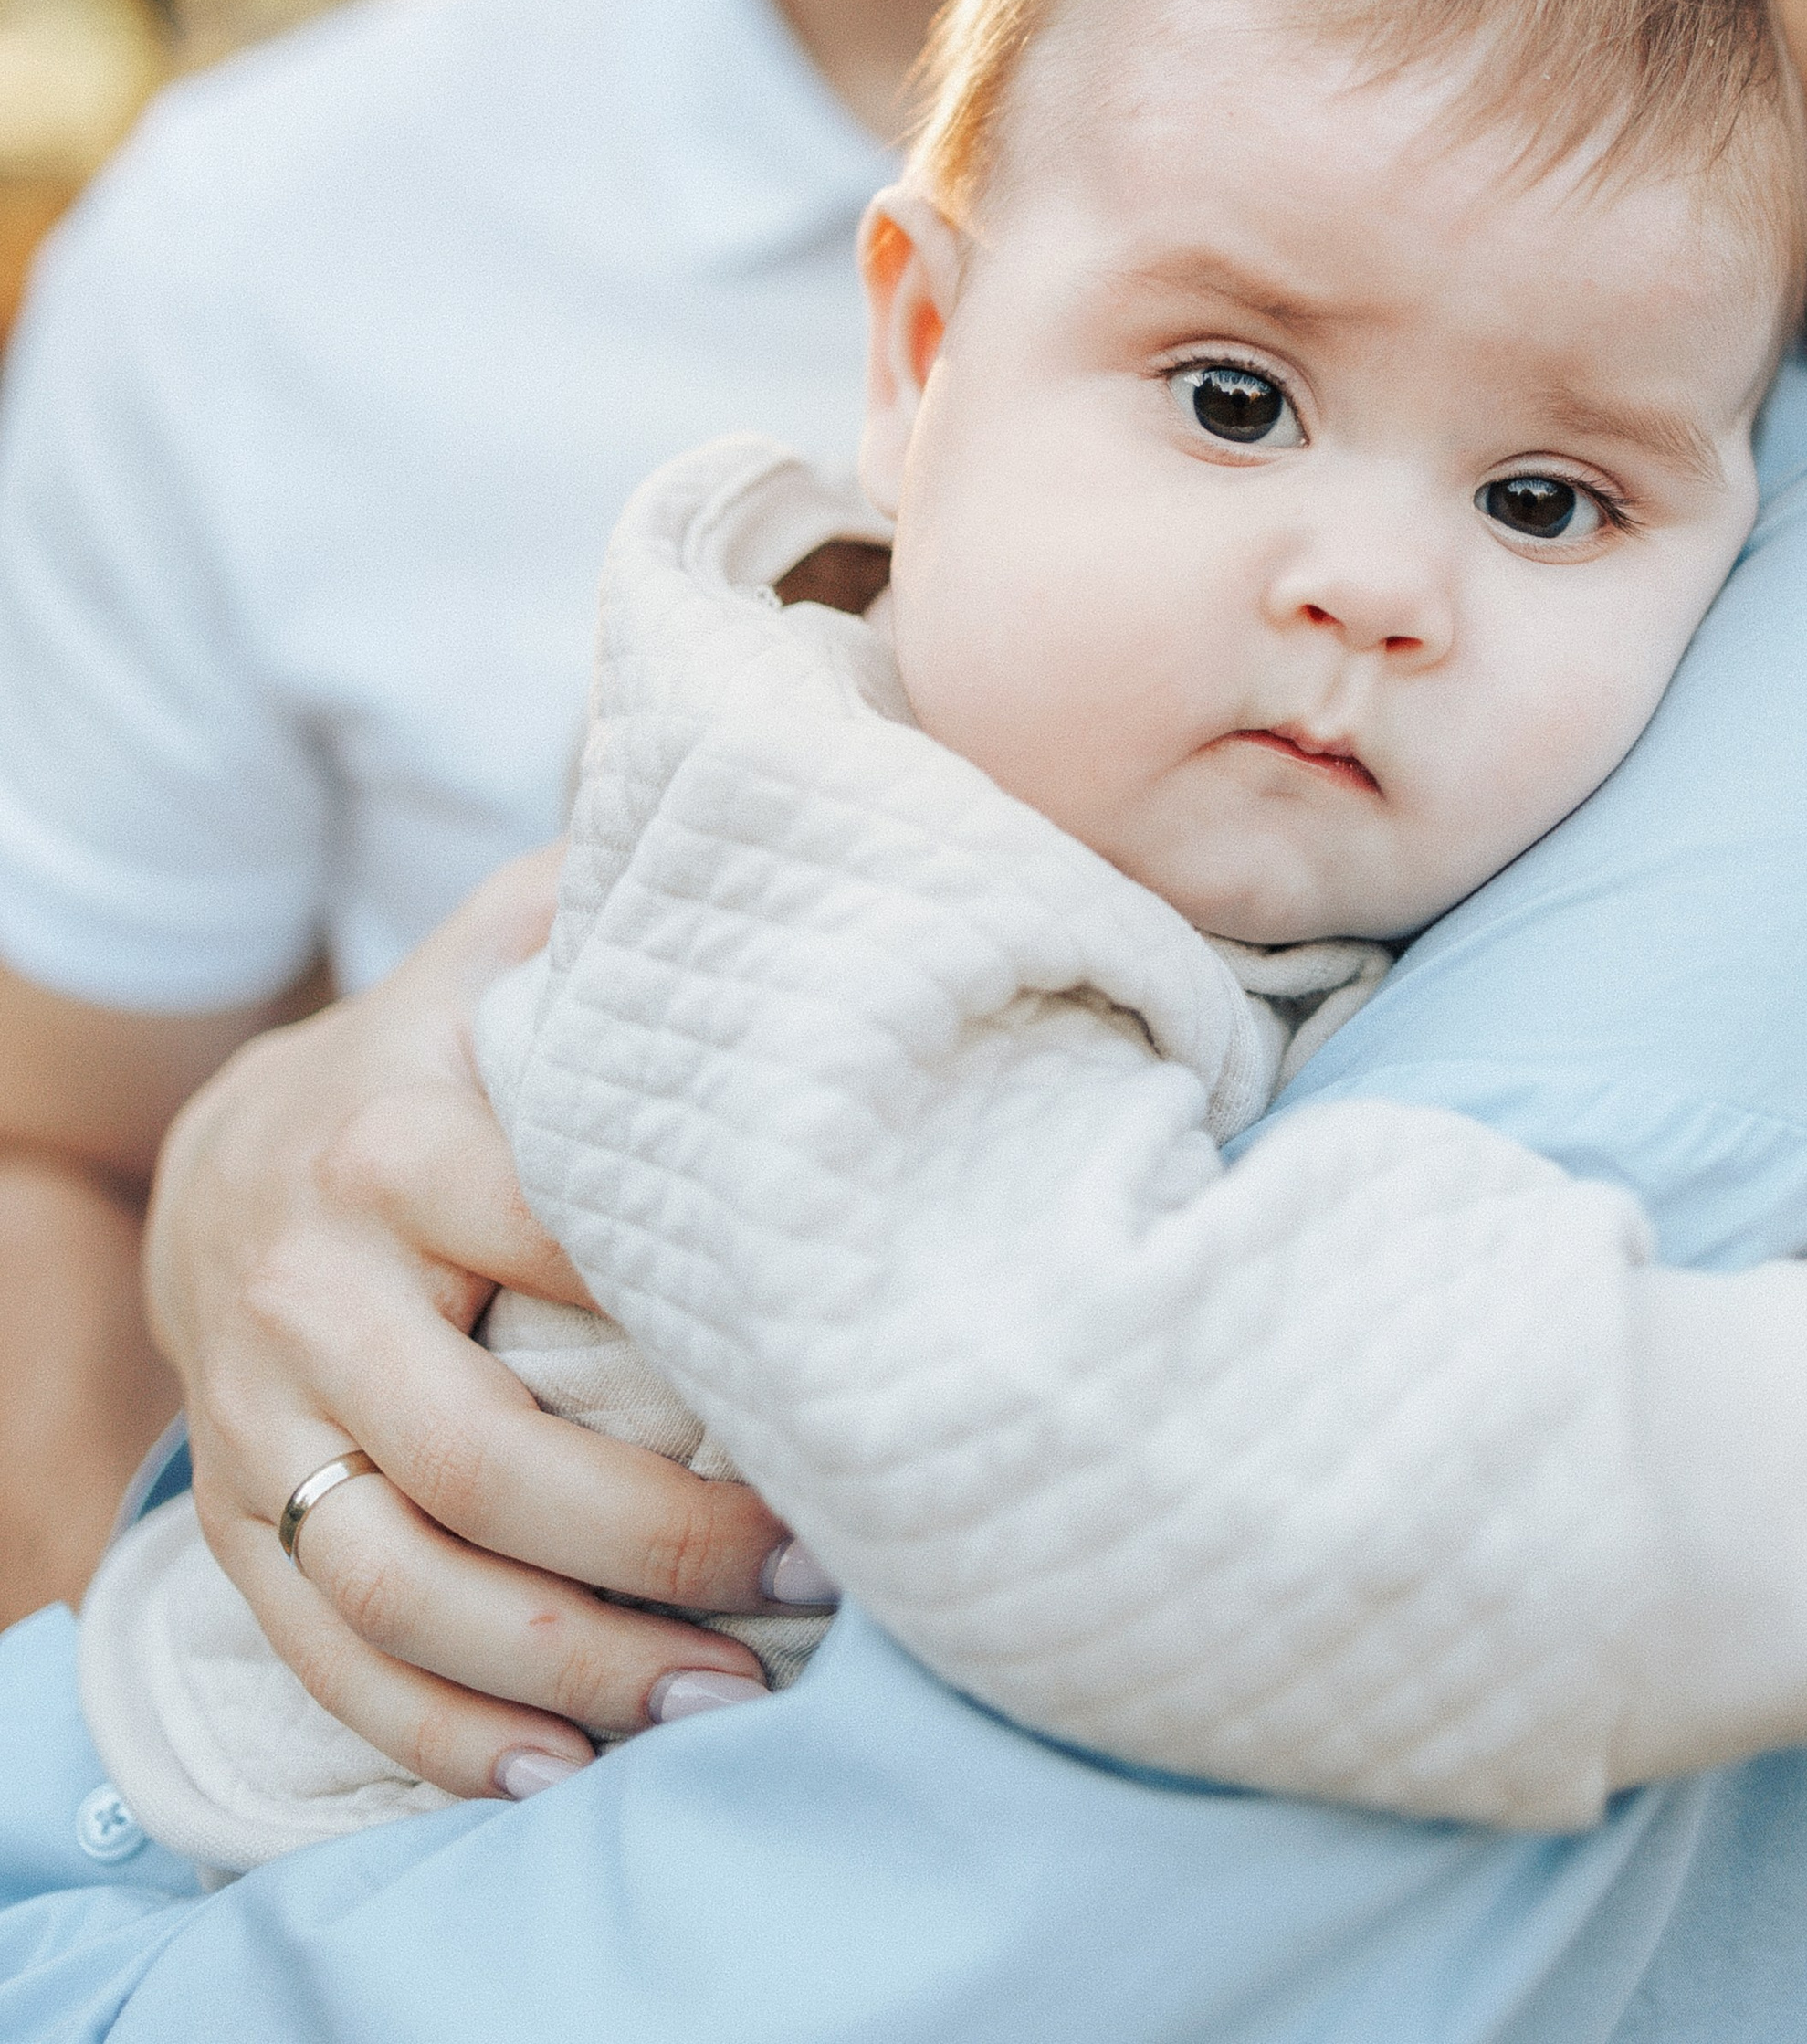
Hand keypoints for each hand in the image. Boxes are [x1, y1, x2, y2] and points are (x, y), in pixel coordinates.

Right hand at [144, 850, 790, 1797]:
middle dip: (656, 1538)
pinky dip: (436, 1733)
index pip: (555, 1244)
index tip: (840, 1380)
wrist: (238, 1142)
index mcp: (399, 1131)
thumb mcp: (520, 940)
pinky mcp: (235, 1515)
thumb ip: (637, 884)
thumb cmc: (446, 1049)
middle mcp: (312, 1283)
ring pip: (397, 1580)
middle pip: (481, 1452)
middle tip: (813, 1565)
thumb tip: (803, 768)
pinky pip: (324, 1655)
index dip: (701, 1324)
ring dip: (559, 1665)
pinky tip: (555, 1768)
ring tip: (713, 1696)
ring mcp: (259, 1414)